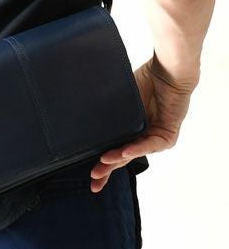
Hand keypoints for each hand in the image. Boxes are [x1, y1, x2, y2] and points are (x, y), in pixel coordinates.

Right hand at [89, 53, 197, 191]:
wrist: (167, 70)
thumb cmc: (146, 80)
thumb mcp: (119, 103)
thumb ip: (107, 116)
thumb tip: (80, 122)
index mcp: (130, 131)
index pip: (115, 152)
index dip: (103, 165)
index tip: (90, 176)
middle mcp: (142, 137)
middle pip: (123, 159)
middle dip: (108, 170)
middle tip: (94, 178)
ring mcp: (155, 137)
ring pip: (135, 153)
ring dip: (119, 159)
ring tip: (103, 163)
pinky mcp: (168, 134)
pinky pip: (151, 145)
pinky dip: (137, 149)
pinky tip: (124, 152)